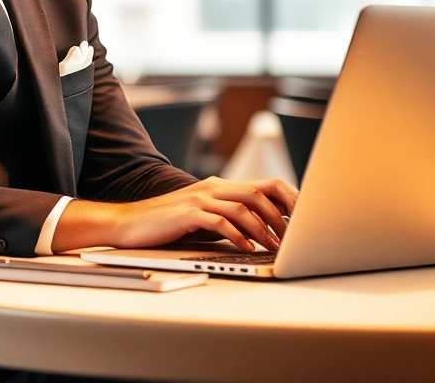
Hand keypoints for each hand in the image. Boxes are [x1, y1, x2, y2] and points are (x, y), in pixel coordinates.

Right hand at [52, 177, 298, 253]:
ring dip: (264, 228)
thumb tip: (264, 234)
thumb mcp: (205, 219)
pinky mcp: (188, 213)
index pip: (266, 184)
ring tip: (276, 247)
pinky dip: (239, 236)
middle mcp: (213, 187)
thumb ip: (230, 220)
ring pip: (244, 207)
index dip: (290, 199)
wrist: (129, 224)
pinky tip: (248, 249)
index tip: (306, 218)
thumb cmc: (168, 225)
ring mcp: (200, 198)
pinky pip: (221, 222)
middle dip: (284, 214)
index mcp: (220, 186)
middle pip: (261, 192)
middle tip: (296, 236)